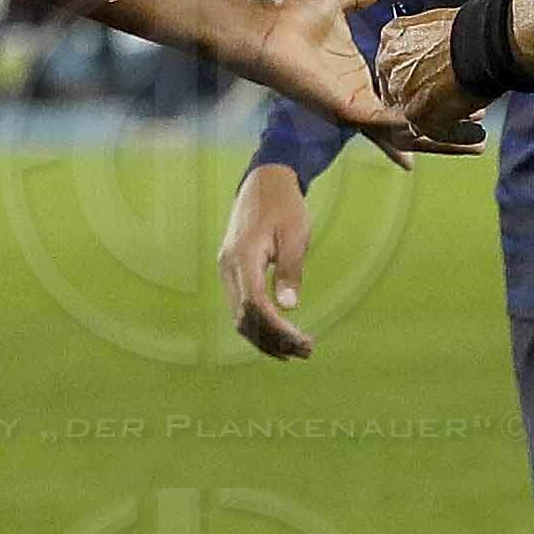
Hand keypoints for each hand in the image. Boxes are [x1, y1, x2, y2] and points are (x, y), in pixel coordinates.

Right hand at [219, 160, 317, 359]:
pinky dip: (258, 325)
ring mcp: (226, 270)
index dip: (277, 328)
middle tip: (306, 352)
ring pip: (239, 317)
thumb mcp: (295, 235)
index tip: (302, 341)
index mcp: (243, 256)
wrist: (265, 182)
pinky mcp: (231, 272)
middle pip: (244, 317)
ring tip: (296, 351)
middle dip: (274, 340)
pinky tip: (279, 337)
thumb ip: (290, 270)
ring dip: (265, 338)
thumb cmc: (284, 206)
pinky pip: (239, 307)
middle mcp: (228, 266)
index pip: (255, 304)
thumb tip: (288, 307)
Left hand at [256, 0, 479, 158]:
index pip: (406, 99)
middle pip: (411, 126)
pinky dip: (407, 128)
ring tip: (474, 146)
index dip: (436, 101)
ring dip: (437, 140)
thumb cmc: (292, 16)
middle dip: (447, 136)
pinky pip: (383, 124)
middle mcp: (362, 98)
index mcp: (362, 77)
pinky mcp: (345, 108)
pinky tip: (436, 130)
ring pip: (403, 133)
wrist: (265, 28)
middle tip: (483, 141)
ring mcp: (353, 107)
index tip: (471, 103)